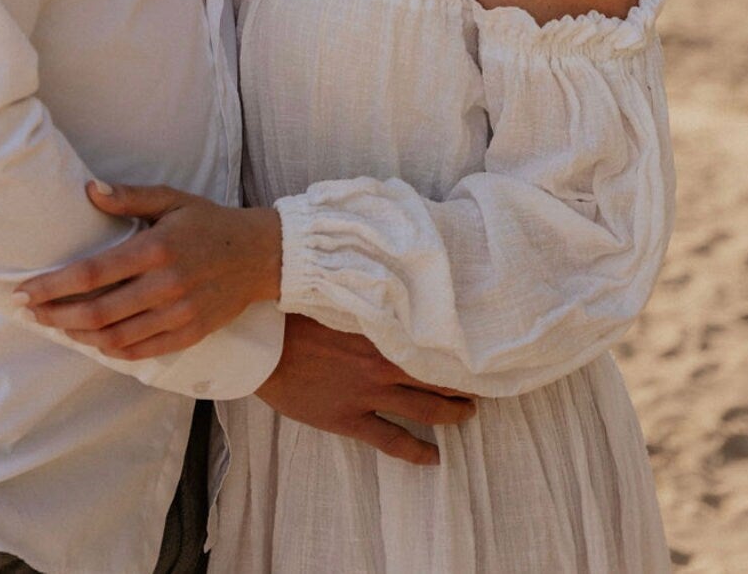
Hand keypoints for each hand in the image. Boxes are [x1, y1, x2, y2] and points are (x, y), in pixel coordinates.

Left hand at [13, 180, 281, 360]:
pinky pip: (141, 351)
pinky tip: (93, 341)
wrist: (260, 255)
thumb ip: (130, 197)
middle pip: (97, 312)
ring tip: (56, 325)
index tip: (24, 290)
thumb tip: (90, 190)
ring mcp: (178, 315)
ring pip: (115, 337)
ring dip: (78, 335)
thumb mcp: (173, 199)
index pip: (92, 273)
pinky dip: (110, 351)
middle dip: (55, 314)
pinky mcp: (189, 335)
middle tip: (29, 313)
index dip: (53, 285)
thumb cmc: (209, 222)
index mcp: (157, 249)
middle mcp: (165, 286)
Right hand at [257, 315, 476, 466]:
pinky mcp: (349, 418)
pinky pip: (392, 440)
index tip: (478, 348)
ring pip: (425, 409)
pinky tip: (434, 458)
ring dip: (452, 413)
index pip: (434, 340)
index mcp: (382, 329)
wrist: (264, 344)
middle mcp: (383, 362)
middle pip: (438, 376)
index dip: (459, 348)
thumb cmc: (295, 312)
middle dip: (464, 383)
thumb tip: (397, 289)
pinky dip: (417, 451)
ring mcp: (368, 393)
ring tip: (469, 414)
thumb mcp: (338, 296)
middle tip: (484, 384)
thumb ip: (371, 300)